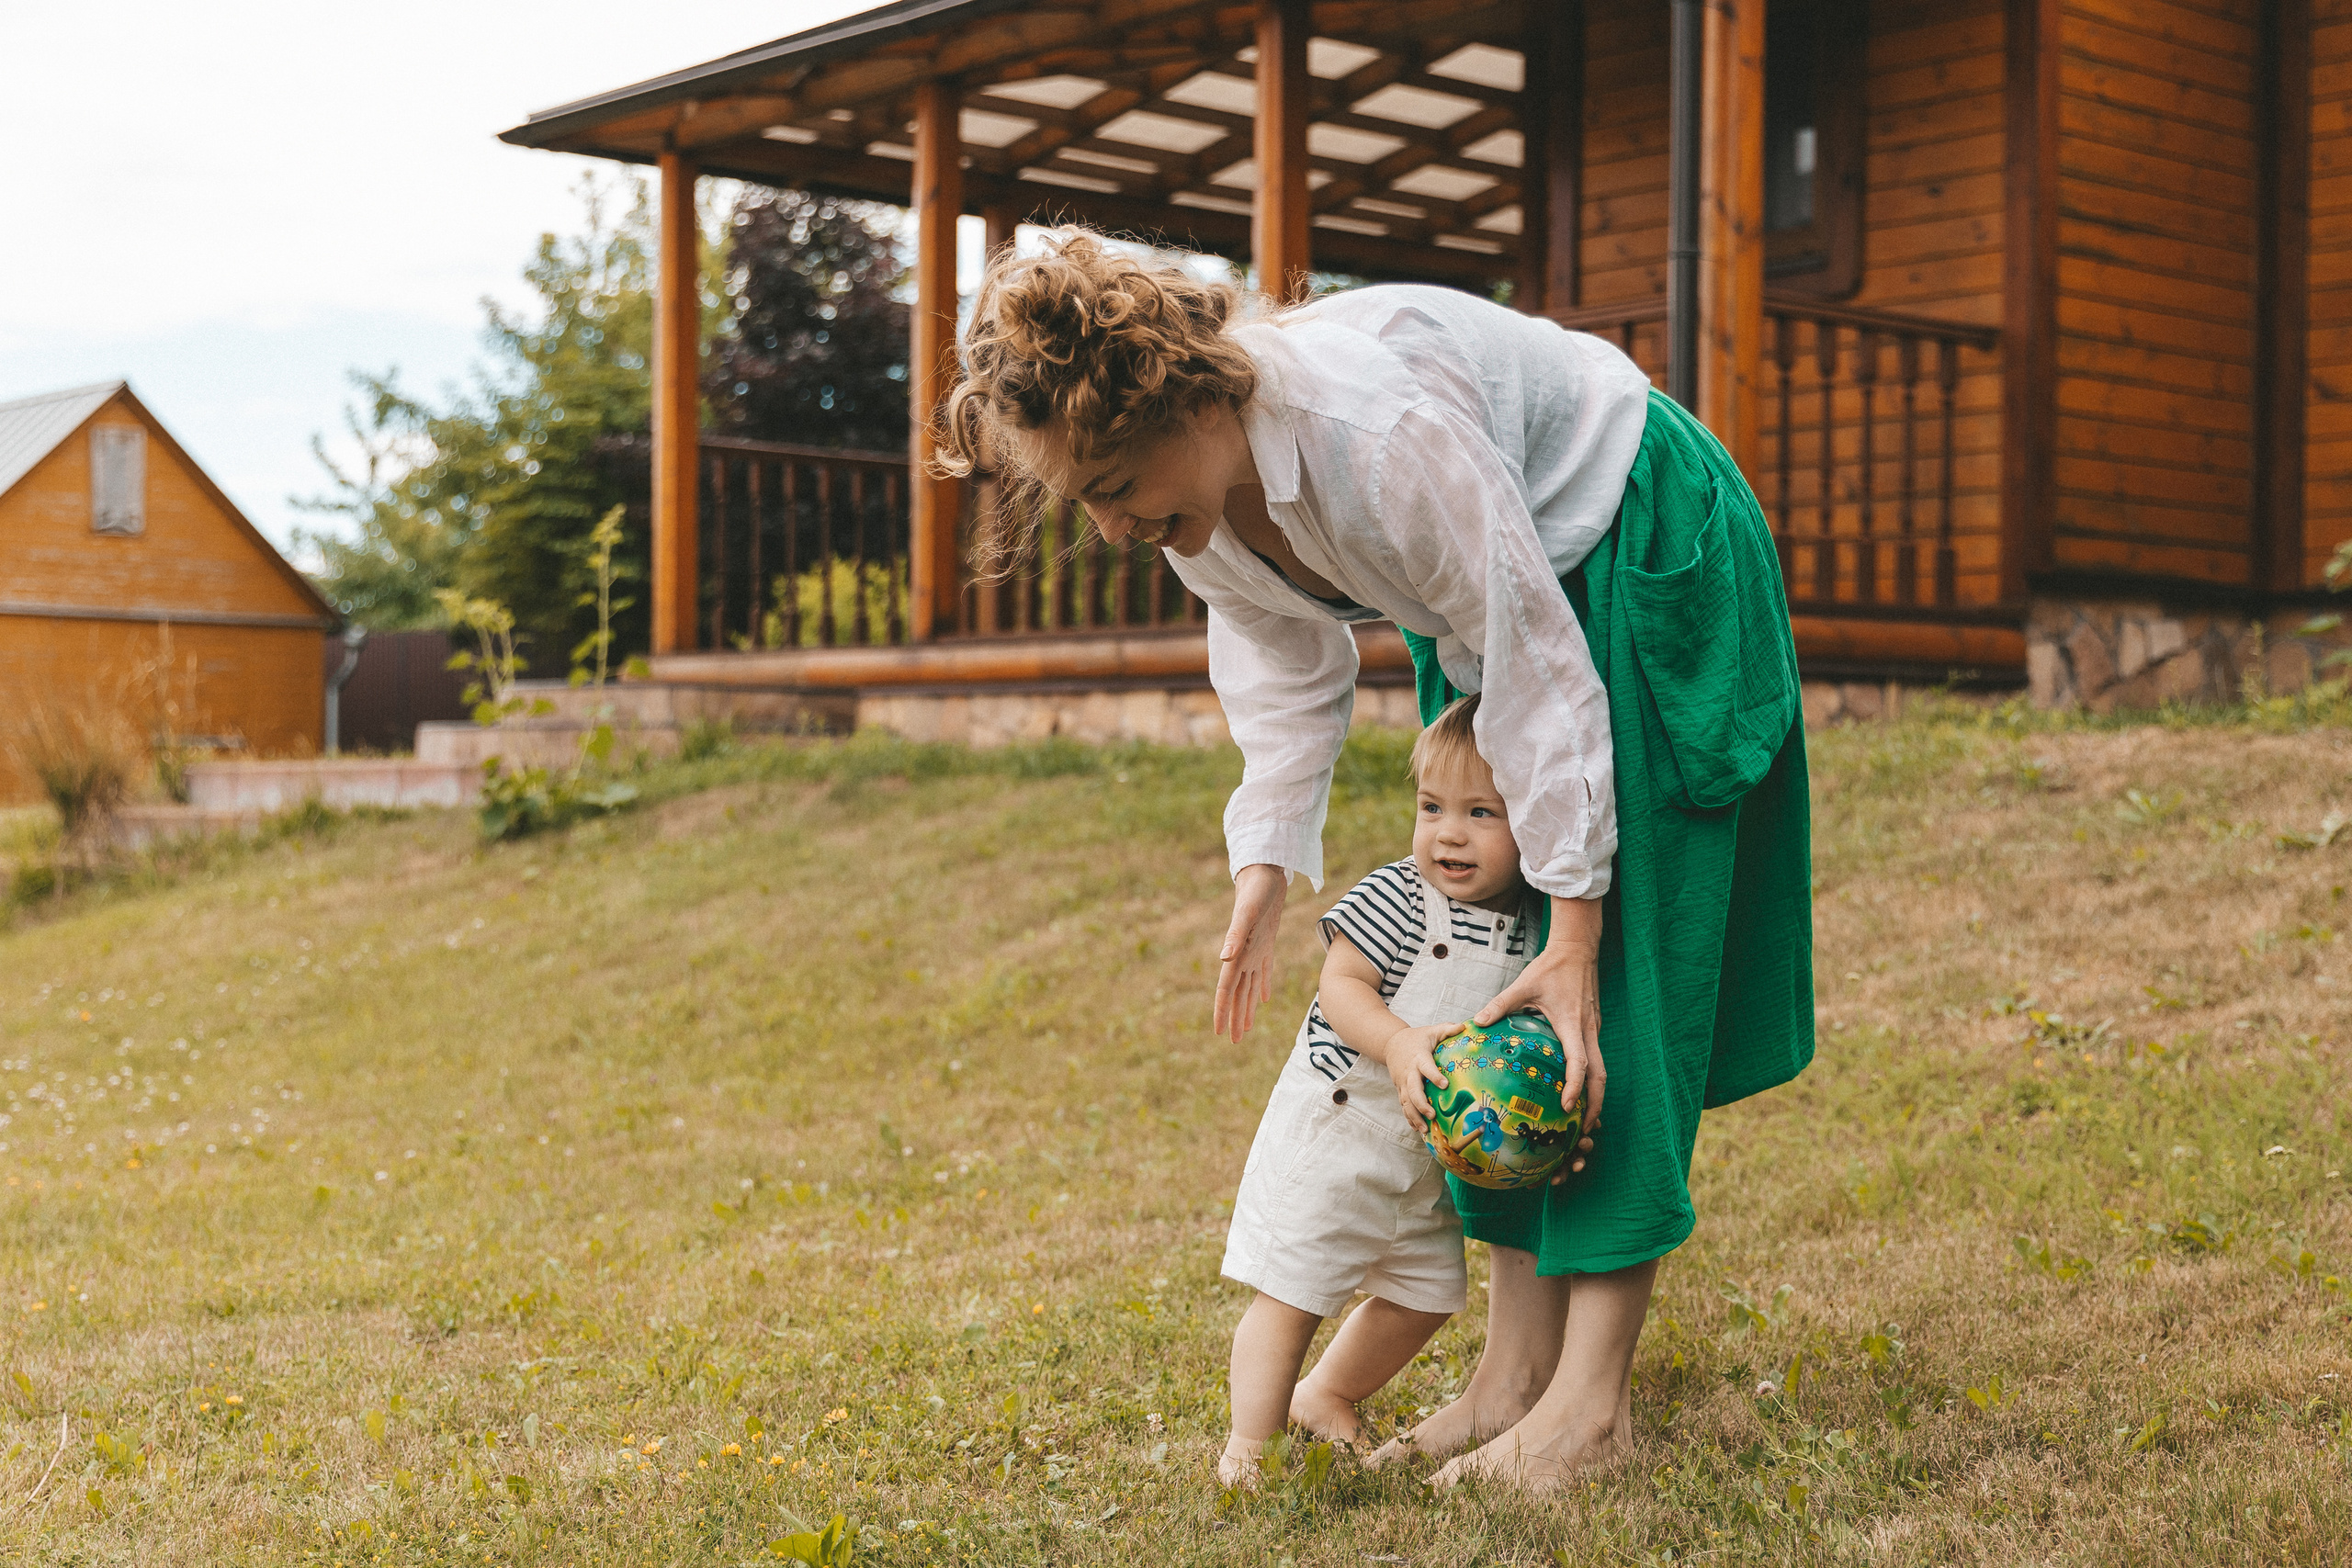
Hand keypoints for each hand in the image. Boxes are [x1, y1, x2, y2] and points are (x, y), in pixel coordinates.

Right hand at [1214, 864, 1288, 1042]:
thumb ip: (1235, 935)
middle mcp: (1243, 955)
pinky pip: (1263, 971)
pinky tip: (1263, 999)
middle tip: (1233, 1042)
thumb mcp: (1248, 912)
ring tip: (1246, 1028)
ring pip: (1249, 987)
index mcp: (1236, 952)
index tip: (1218, 1032)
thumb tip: (1223, 959)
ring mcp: (1254, 950)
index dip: (1221, 1011)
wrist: (1264, 872)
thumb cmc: (1256, 890)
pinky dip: (1262, 986)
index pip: (1225, 989)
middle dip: (1235, 1017)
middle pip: (1237, 993)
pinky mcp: (1266, 943)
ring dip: (1247, 1007)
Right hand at [1384, 1021, 1464, 1135]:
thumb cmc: (1417, 1038)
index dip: (1434, 1075)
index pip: (1426, 1067)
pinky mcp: (1400, 1090)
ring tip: (1424, 1129)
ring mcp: (1403, 1083)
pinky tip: (1417, 1129)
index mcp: (1418, 1057)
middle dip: (1421, 1104)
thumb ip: (1448, 1029)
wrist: (1391, 1044)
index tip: (1444, 1084)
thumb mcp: (1432, 1031)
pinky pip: (1403, 1106)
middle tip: (1432, 1114)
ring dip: (1414, 1116)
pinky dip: (1409, 1118)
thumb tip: (1465, 1027)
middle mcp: (1409, 1072)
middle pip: (1412, 1090)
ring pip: (1406, 1102)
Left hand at [1474, 896, 1605, 1149]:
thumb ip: (1500, 1005)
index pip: (1579, 1062)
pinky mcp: (1593, 1027)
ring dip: (1596, 1095)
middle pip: (1600, 1075)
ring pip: (1602, 1070)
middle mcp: (1588, 1030)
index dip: (1575, 1087)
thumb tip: (1476, 1022)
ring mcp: (1594, 1030)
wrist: (1579, 948)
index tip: (1567, 1107)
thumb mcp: (1523, 984)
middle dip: (1595, 1104)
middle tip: (1586, 1129)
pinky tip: (1580, 1091)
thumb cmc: (1551, 966)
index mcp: (1571, 1023)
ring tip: (1586, 1119)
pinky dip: (1592, 1079)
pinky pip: (1597, 1059)